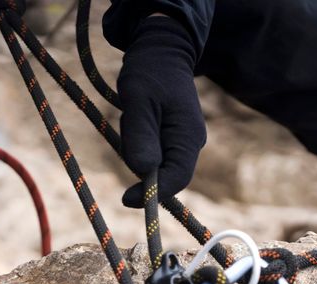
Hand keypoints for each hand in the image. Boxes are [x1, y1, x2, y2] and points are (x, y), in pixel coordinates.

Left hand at [118, 16, 205, 207]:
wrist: (159, 51)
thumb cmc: (149, 72)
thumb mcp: (139, 101)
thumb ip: (141, 136)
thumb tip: (144, 172)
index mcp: (188, 137)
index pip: (176, 179)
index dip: (153, 193)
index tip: (126, 199)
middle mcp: (190, 143)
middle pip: (164, 174)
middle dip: (140, 161)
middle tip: (129, 124)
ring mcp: (181, 140)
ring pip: (154, 163)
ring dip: (136, 147)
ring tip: (133, 114)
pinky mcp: (170, 137)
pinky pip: (151, 151)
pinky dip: (138, 141)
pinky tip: (136, 116)